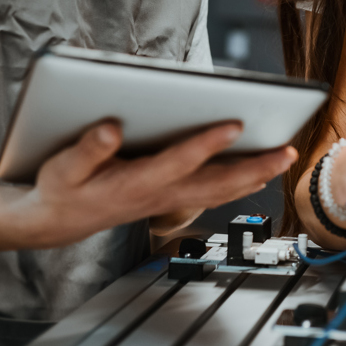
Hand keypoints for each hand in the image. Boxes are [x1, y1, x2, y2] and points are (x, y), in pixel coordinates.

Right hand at [17, 120, 295, 248]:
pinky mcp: (173, 200)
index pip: (178, 161)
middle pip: (215, 183)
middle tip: (286, 151)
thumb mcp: (62, 168)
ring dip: (256, 176)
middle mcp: (160, 195)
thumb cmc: (62, 189)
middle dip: (254, 167)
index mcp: (134, 184)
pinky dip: (242, 184)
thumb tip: (111, 127)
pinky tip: (260, 172)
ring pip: (221, 191)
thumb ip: (87, 149)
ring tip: (285, 157)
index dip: (206, 144)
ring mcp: (170, 201)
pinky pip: (215, 194)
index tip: (234, 123)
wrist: (58, 222)